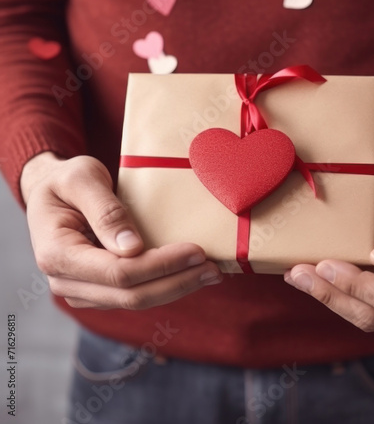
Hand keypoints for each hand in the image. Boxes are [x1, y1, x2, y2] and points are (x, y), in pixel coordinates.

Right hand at [21, 152, 222, 309]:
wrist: (52, 192)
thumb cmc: (66, 180)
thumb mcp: (81, 179)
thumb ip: (105, 211)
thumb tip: (132, 248)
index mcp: (57, 254)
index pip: (119, 272)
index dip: (161, 266)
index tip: (197, 251)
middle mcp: (65, 280)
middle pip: (130, 295)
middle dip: (176, 283)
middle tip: (213, 269)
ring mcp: (82, 289)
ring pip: (135, 301)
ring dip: (175, 289)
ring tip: (209, 273)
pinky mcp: (98, 288)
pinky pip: (134, 294)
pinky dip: (164, 286)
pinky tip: (188, 275)